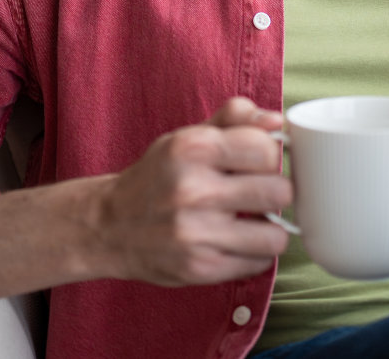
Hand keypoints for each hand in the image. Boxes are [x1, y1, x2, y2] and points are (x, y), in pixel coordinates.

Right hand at [91, 96, 292, 286]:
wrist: (108, 226)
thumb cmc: (157, 177)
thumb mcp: (187, 137)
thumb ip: (233, 120)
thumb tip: (276, 121)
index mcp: (191, 148)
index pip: (266, 149)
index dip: (270, 156)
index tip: (259, 164)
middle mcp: (192, 190)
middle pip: (279, 192)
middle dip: (276, 193)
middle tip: (259, 194)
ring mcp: (195, 233)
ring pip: (275, 236)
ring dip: (270, 230)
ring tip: (253, 222)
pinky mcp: (199, 268)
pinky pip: (258, 264)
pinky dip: (254, 254)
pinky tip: (236, 242)